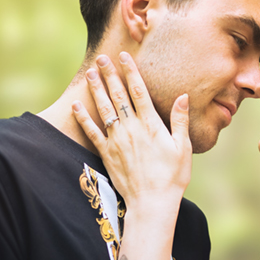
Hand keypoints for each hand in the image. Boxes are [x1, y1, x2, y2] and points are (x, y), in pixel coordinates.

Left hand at [72, 52, 190, 207]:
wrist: (152, 203)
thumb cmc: (172, 177)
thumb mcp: (184, 148)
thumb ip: (180, 121)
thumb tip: (183, 96)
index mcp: (151, 125)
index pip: (139, 92)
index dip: (130, 72)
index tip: (124, 56)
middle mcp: (131, 129)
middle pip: (118, 96)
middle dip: (109, 75)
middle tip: (102, 58)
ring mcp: (117, 141)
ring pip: (104, 109)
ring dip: (96, 90)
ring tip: (91, 74)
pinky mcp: (107, 154)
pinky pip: (92, 132)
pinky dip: (83, 118)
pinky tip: (76, 106)